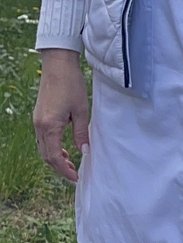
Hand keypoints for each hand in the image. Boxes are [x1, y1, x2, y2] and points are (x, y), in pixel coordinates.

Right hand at [33, 49, 89, 183]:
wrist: (58, 65)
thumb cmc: (71, 84)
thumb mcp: (81, 111)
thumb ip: (81, 133)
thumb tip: (85, 152)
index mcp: (49, 126)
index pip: (54, 157)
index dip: (65, 170)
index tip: (76, 177)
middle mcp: (39, 126)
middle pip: (46, 156)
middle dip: (60, 168)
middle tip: (74, 174)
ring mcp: (37, 121)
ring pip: (42, 148)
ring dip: (55, 158)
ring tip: (70, 163)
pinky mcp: (39, 116)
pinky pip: (42, 139)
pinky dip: (51, 147)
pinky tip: (63, 148)